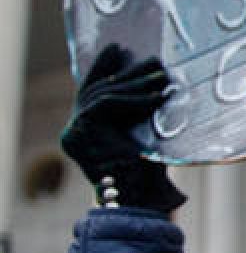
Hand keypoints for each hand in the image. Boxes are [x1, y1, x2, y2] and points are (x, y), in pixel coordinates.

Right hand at [60, 44, 185, 213]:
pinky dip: (134, 99)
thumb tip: (159, 84)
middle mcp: (74, 134)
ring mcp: (74, 133)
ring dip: (137, 84)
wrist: (141, 201)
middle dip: (126, 72)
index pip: (93, 94)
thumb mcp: (144, 137)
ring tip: (163, 78)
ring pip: (104, 95)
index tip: (118, 50)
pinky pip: (107, 103)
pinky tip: (157, 97)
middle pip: (97, 90)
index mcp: (85, 134)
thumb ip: (139, 115)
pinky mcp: (81, 131)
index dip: (104, 69)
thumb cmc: (151, 176)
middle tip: (152, 59)